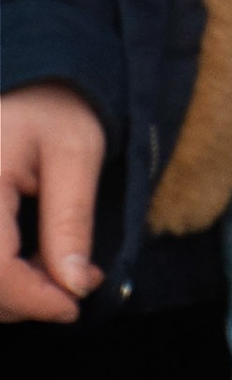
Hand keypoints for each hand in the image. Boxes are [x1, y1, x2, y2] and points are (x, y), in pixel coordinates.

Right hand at [2, 84, 108, 325]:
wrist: (27, 72)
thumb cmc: (54, 103)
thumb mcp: (75, 152)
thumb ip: (71, 221)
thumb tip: (74, 287)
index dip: (32, 299)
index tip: (73, 307)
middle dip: (22, 298)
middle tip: (71, 286)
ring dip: (7, 290)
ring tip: (52, 270)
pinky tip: (26, 263)